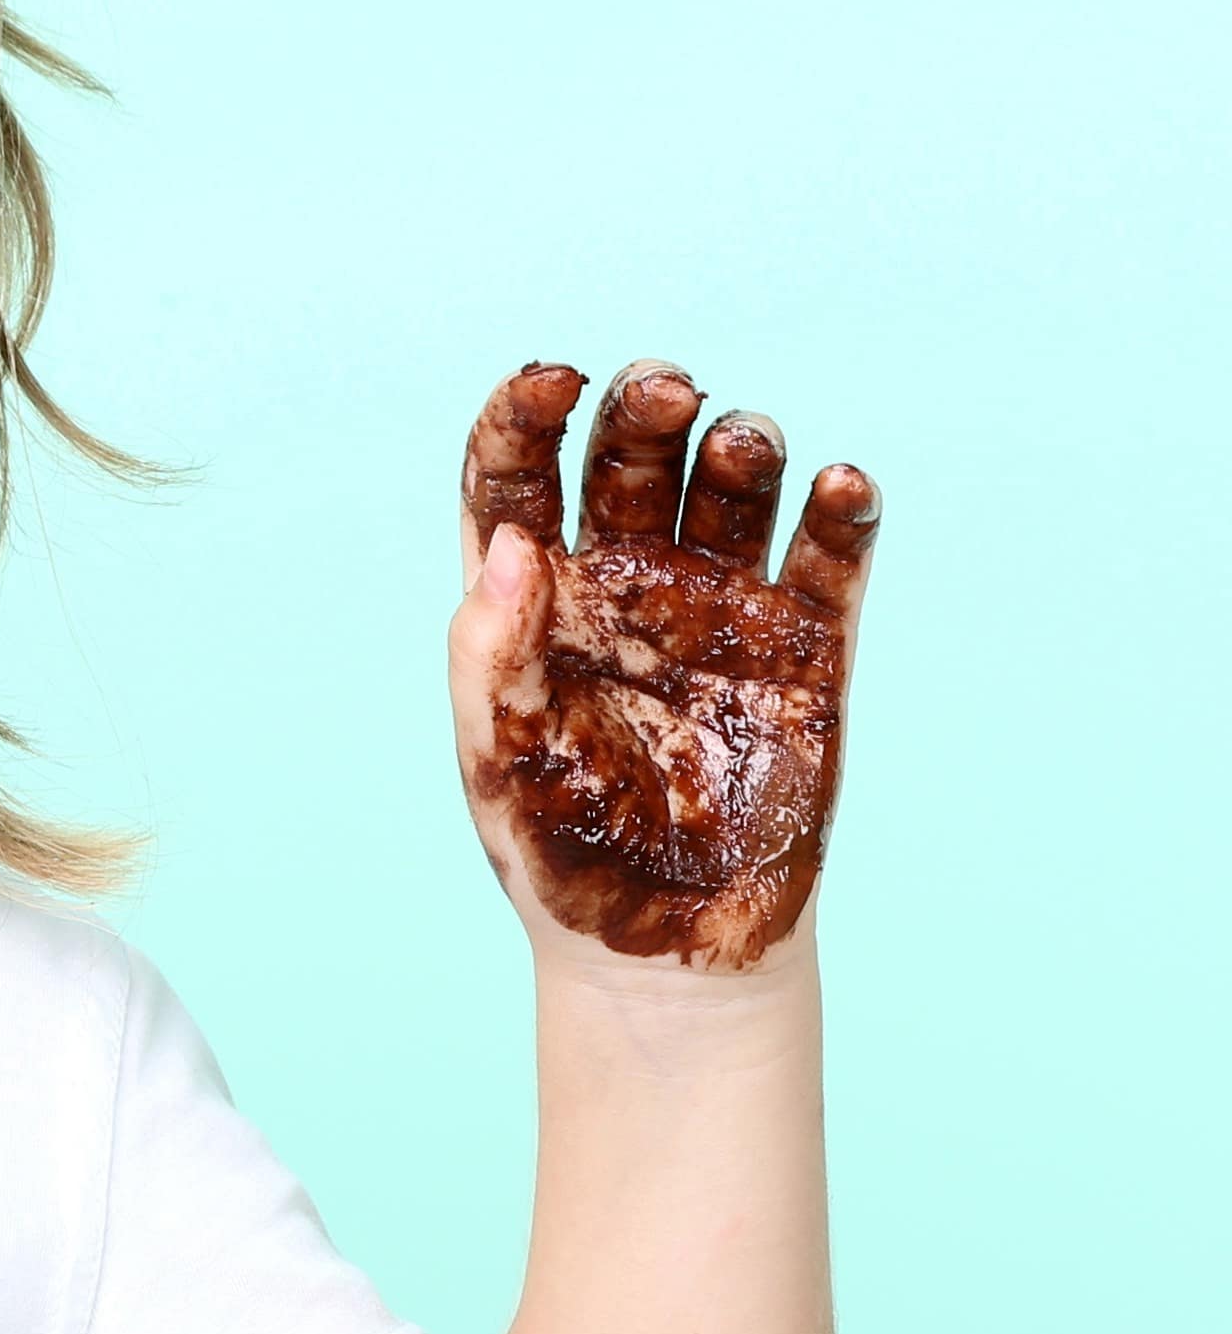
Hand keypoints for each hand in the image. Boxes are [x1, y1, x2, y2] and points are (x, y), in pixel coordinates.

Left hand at [449, 360, 879, 971]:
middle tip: (667, 394)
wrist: (669, 952)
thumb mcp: (500, 763)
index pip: (516, 476)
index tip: (551, 381)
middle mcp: (627, 587)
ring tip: (740, 447)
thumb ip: (490, 654)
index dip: (527, 414)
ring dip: (741, 443)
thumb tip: (513, 544)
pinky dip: (842, 510)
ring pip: (734, 486)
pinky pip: (832, 557)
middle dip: (649, 406)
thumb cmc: (564, 860)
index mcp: (533, 603)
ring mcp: (720, 610)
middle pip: (634, 458)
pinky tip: (840, 488)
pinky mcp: (808, 649)